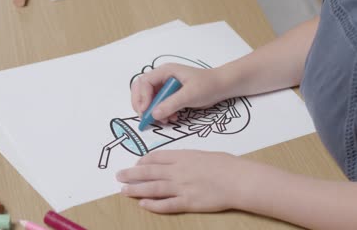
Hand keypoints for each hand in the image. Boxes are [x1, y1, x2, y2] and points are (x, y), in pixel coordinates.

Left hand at [116, 150, 251, 213]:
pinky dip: (154, 205)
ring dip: (136, 189)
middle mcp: (178, 171)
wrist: (239, 179)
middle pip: (149, 172)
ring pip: (153, 188)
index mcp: (182, 156)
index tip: (136, 163)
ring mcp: (182, 187)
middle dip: (132, 174)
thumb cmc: (226, 164)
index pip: (156, 157)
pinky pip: (167, 204)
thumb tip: (176, 161)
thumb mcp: (203, 154)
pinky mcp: (188, 203)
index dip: (143, 161)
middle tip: (119, 175)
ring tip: (123, 190)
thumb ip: (187, 158)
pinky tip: (143, 204)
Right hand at [131, 63, 229, 122]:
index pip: (144, 83)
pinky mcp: (170, 95)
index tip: (146, 112)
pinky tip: (173, 118)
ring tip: (165, 120)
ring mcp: (165, 86)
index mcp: (164, 71)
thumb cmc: (207, 85)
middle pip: (141, 90)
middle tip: (146, 118)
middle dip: (142, 105)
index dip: (142, 98)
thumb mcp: (189, 95)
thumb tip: (154, 115)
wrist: (222, 86)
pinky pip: (159, 105)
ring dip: (154, 111)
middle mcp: (162, 77)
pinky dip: (162, 113)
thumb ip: (171, 104)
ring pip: (149, 99)